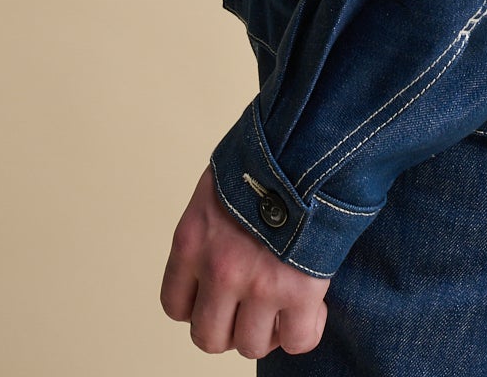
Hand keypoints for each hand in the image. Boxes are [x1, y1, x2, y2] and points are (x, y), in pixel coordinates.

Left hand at [161, 163, 330, 357]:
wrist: (309, 142)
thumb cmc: (267, 152)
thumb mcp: (220, 182)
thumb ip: (212, 223)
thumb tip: (223, 239)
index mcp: (191, 241)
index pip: (175, 306)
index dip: (199, 307)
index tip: (218, 295)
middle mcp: (219, 270)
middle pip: (209, 338)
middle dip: (230, 328)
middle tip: (251, 307)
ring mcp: (259, 285)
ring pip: (252, 345)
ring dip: (267, 331)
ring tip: (283, 304)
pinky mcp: (299, 291)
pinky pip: (296, 340)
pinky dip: (303, 331)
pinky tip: (311, 307)